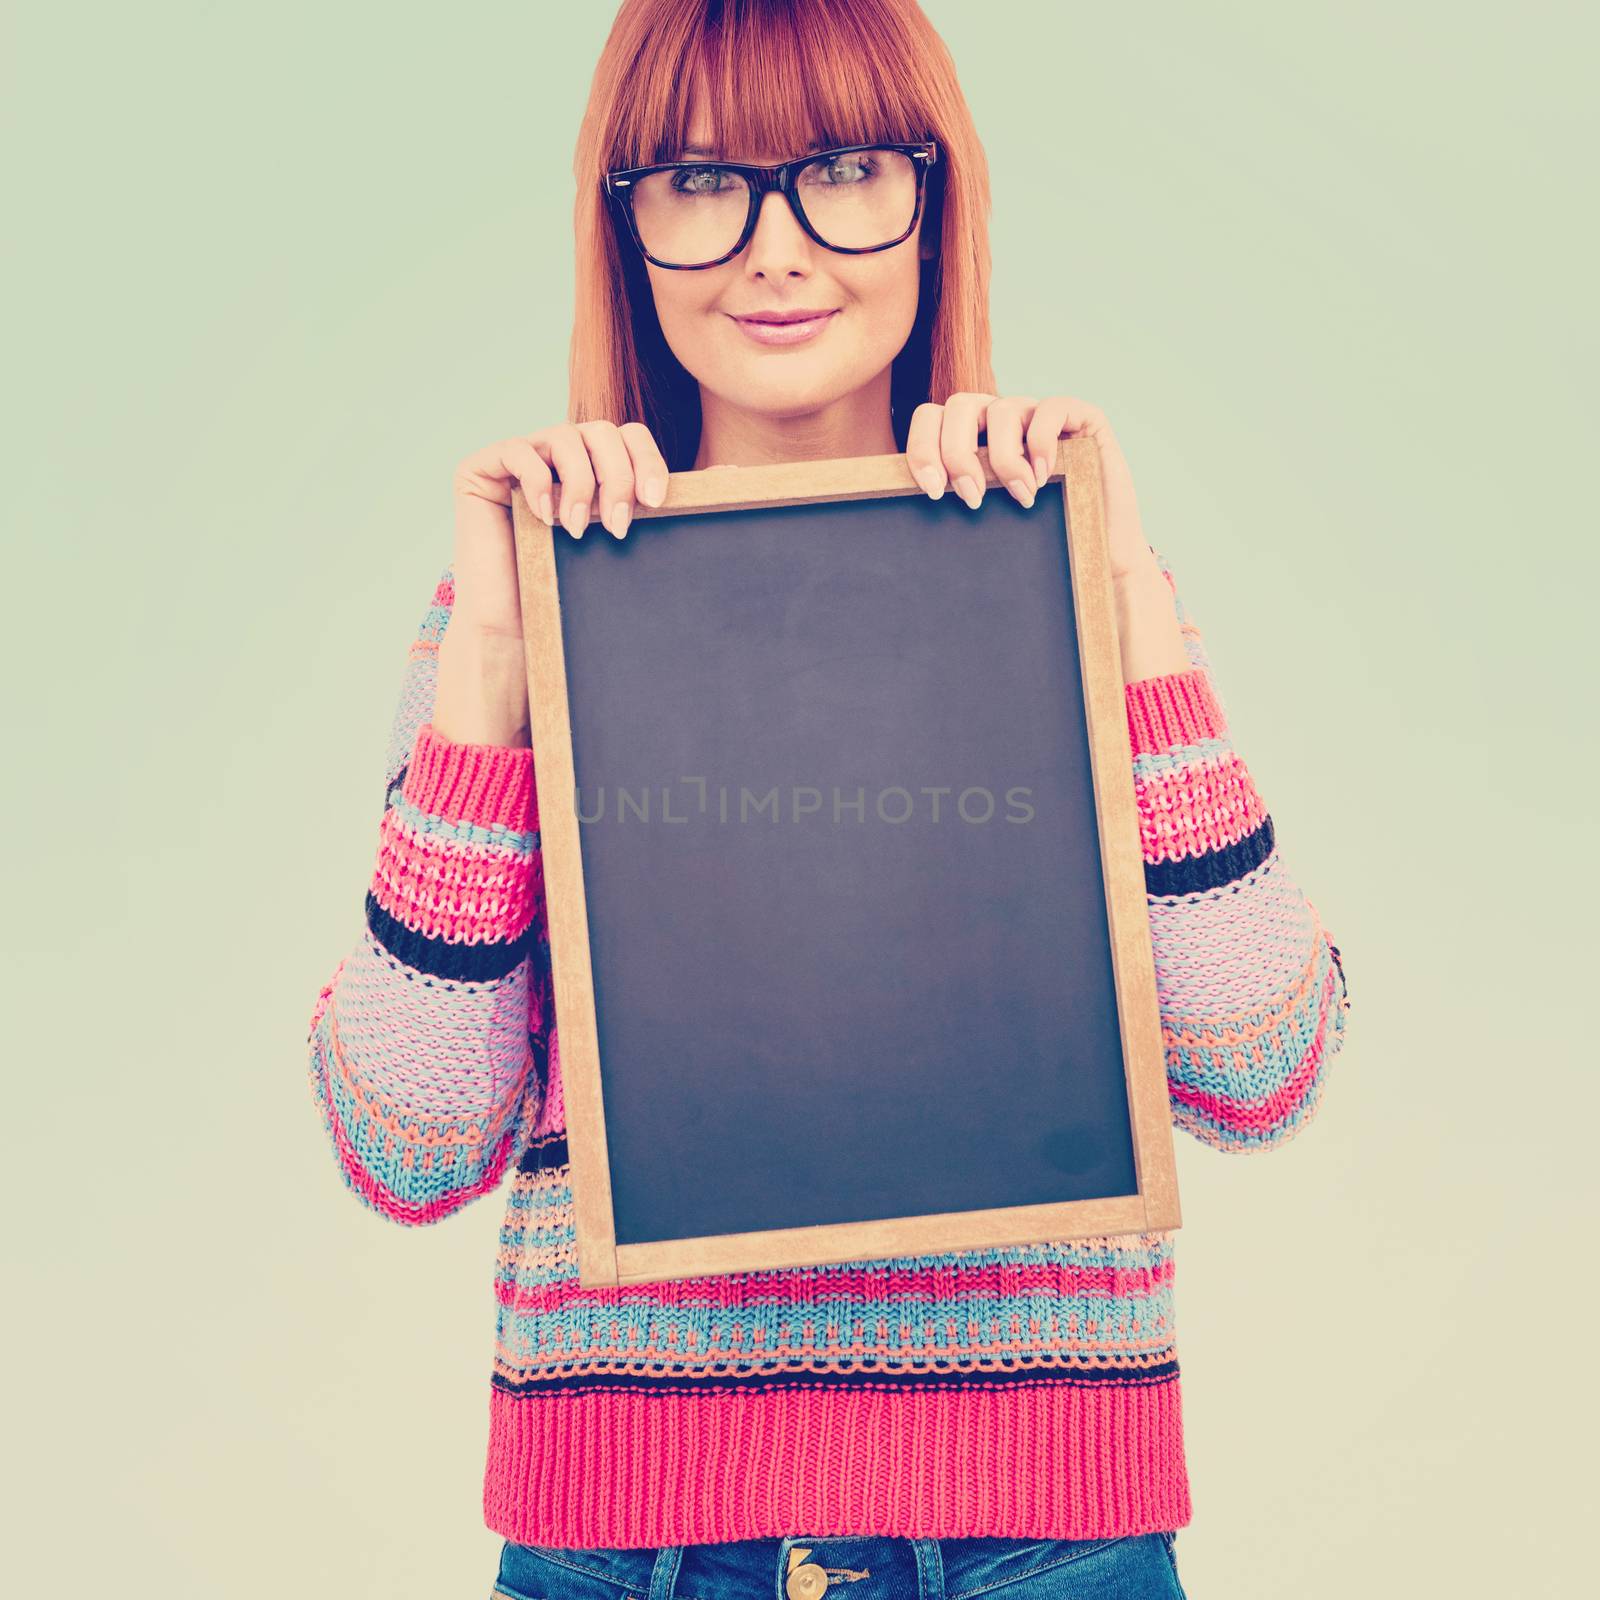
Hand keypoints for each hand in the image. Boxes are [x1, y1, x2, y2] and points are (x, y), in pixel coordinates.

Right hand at [450, 421, 671, 633]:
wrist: (516, 627)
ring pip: (564, 436)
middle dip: (617, 476)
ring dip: (581, 484)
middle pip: (600, 430)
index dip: (647, 460)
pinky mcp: (481, 468)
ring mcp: (519, 457)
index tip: (657, 502)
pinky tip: (544, 517)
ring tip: (578, 530)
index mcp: (592, 463)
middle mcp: (557, 453)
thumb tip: (729, 471)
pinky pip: (517, 450)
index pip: (628, 436)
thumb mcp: (627, 539)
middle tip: (619, 526)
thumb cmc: (571, 589)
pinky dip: (537, 482)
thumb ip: (664, 502)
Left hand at [905, 394, 1158, 582]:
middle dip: (958, 453)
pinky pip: (1051, 409)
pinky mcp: (1081, 416)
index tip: (932, 491)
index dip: (924, 449)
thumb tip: (896, 514)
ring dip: (1004, 459)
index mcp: (972, 436)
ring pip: (1003, 408)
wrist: (1096, 557)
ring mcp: (1039, 414)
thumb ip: (949, 499)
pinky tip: (1045, 478)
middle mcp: (1002, 419)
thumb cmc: (1036, 539)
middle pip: (961, 404)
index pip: (931, 418)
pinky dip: (1042, 443)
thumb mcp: (982, 518)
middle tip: (971, 498)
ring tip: (1019, 497)